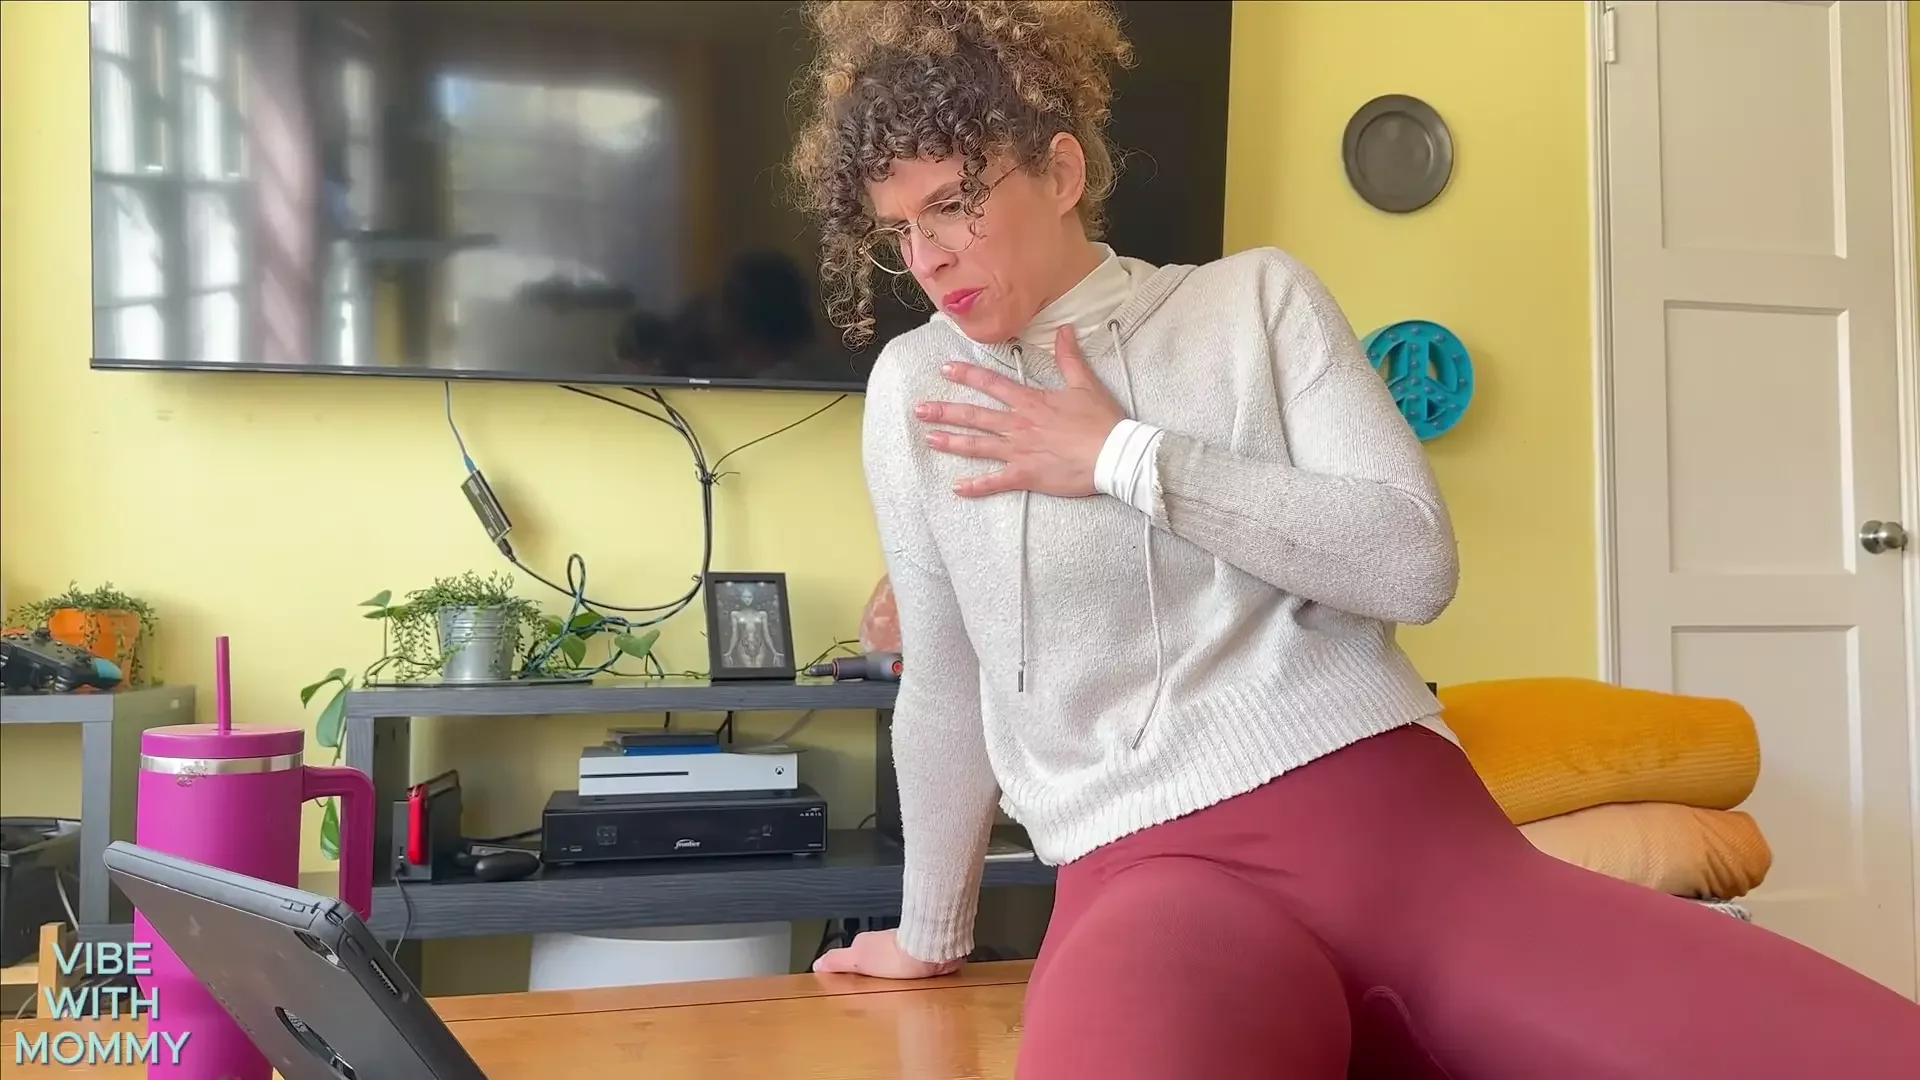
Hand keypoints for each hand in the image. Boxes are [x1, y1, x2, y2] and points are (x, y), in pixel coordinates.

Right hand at [812, 929, 960, 979]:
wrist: (930, 953)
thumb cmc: (896, 955)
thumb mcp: (858, 960)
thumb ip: (837, 961)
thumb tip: (817, 963)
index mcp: (866, 942)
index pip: (852, 956)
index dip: (850, 969)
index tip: (847, 982)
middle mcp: (884, 942)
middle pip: (872, 959)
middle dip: (871, 973)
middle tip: (868, 989)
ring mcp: (903, 949)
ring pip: (891, 964)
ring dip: (890, 975)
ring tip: (888, 991)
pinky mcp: (920, 958)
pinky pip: (909, 969)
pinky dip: (907, 976)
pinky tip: (907, 986)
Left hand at [915, 325, 1124, 498]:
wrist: (1115, 454)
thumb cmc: (1102, 421)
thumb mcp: (1085, 384)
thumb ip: (1069, 357)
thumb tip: (1064, 329)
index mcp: (1031, 402)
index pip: (992, 385)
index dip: (967, 376)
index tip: (945, 370)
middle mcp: (1019, 425)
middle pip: (975, 416)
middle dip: (945, 411)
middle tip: (919, 409)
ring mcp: (1020, 451)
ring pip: (978, 446)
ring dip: (951, 442)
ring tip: (929, 438)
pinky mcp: (1026, 476)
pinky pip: (996, 482)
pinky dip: (976, 487)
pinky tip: (957, 488)